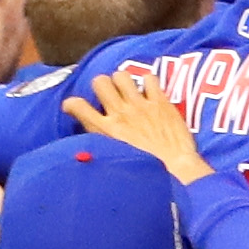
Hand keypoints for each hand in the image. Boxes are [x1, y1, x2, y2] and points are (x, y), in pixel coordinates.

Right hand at [69, 68, 216, 180]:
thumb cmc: (146, 172)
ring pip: (121, 76)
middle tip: (109, 94)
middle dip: (102, 85)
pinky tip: (149, 92)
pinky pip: (149, 78)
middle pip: (100, 82)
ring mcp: (141, 106)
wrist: (176, 172)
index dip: (72, 103)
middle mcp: (120, 114)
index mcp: (106, 130)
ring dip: (122, 81)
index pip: (78, 107)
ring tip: (128, 90)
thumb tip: (95, 137)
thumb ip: (104, 143)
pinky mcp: (160, 102)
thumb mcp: (115, 159)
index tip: (73, 106)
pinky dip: (148, 82)